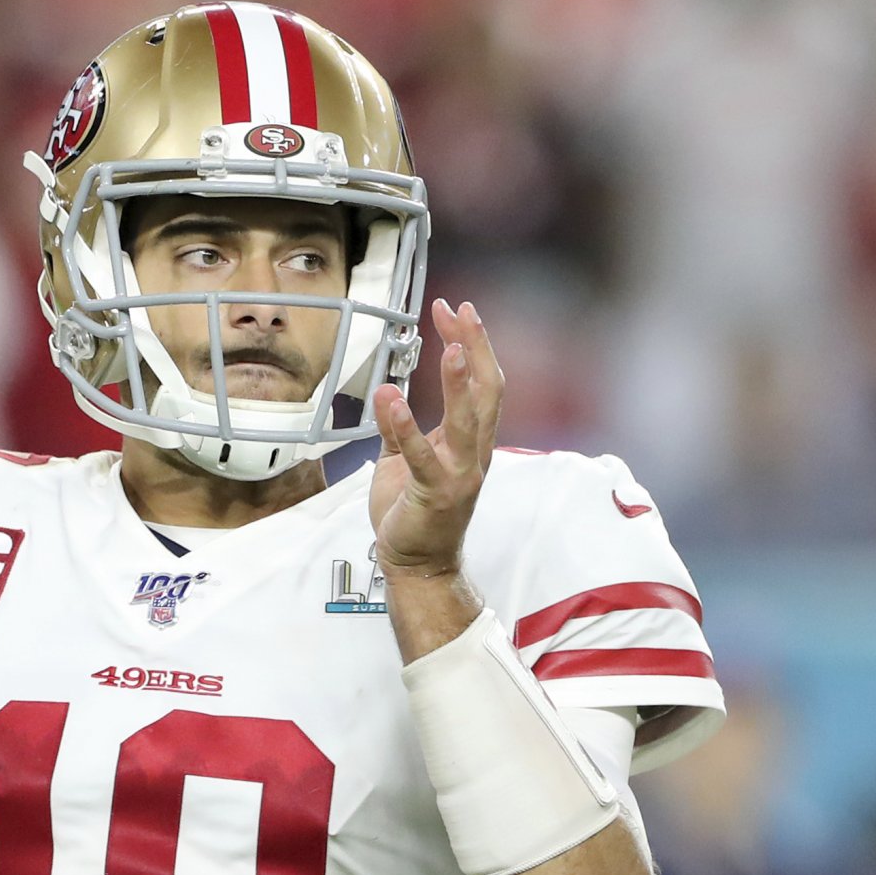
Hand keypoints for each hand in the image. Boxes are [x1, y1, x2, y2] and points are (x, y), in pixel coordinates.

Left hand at [368, 299, 502, 581]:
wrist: (416, 562)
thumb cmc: (413, 512)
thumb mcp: (403, 459)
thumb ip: (399, 428)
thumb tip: (389, 392)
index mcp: (470, 440)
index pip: (480, 382)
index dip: (472, 344)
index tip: (455, 311)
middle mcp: (474, 452)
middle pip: (486, 390)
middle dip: (475, 347)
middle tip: (459, 311)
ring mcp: (460, 473)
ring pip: (468, 420)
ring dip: (459, 383)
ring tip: (449, 346)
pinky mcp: (436, 493)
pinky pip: (423, 456)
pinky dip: (406, 426)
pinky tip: (390, 399)